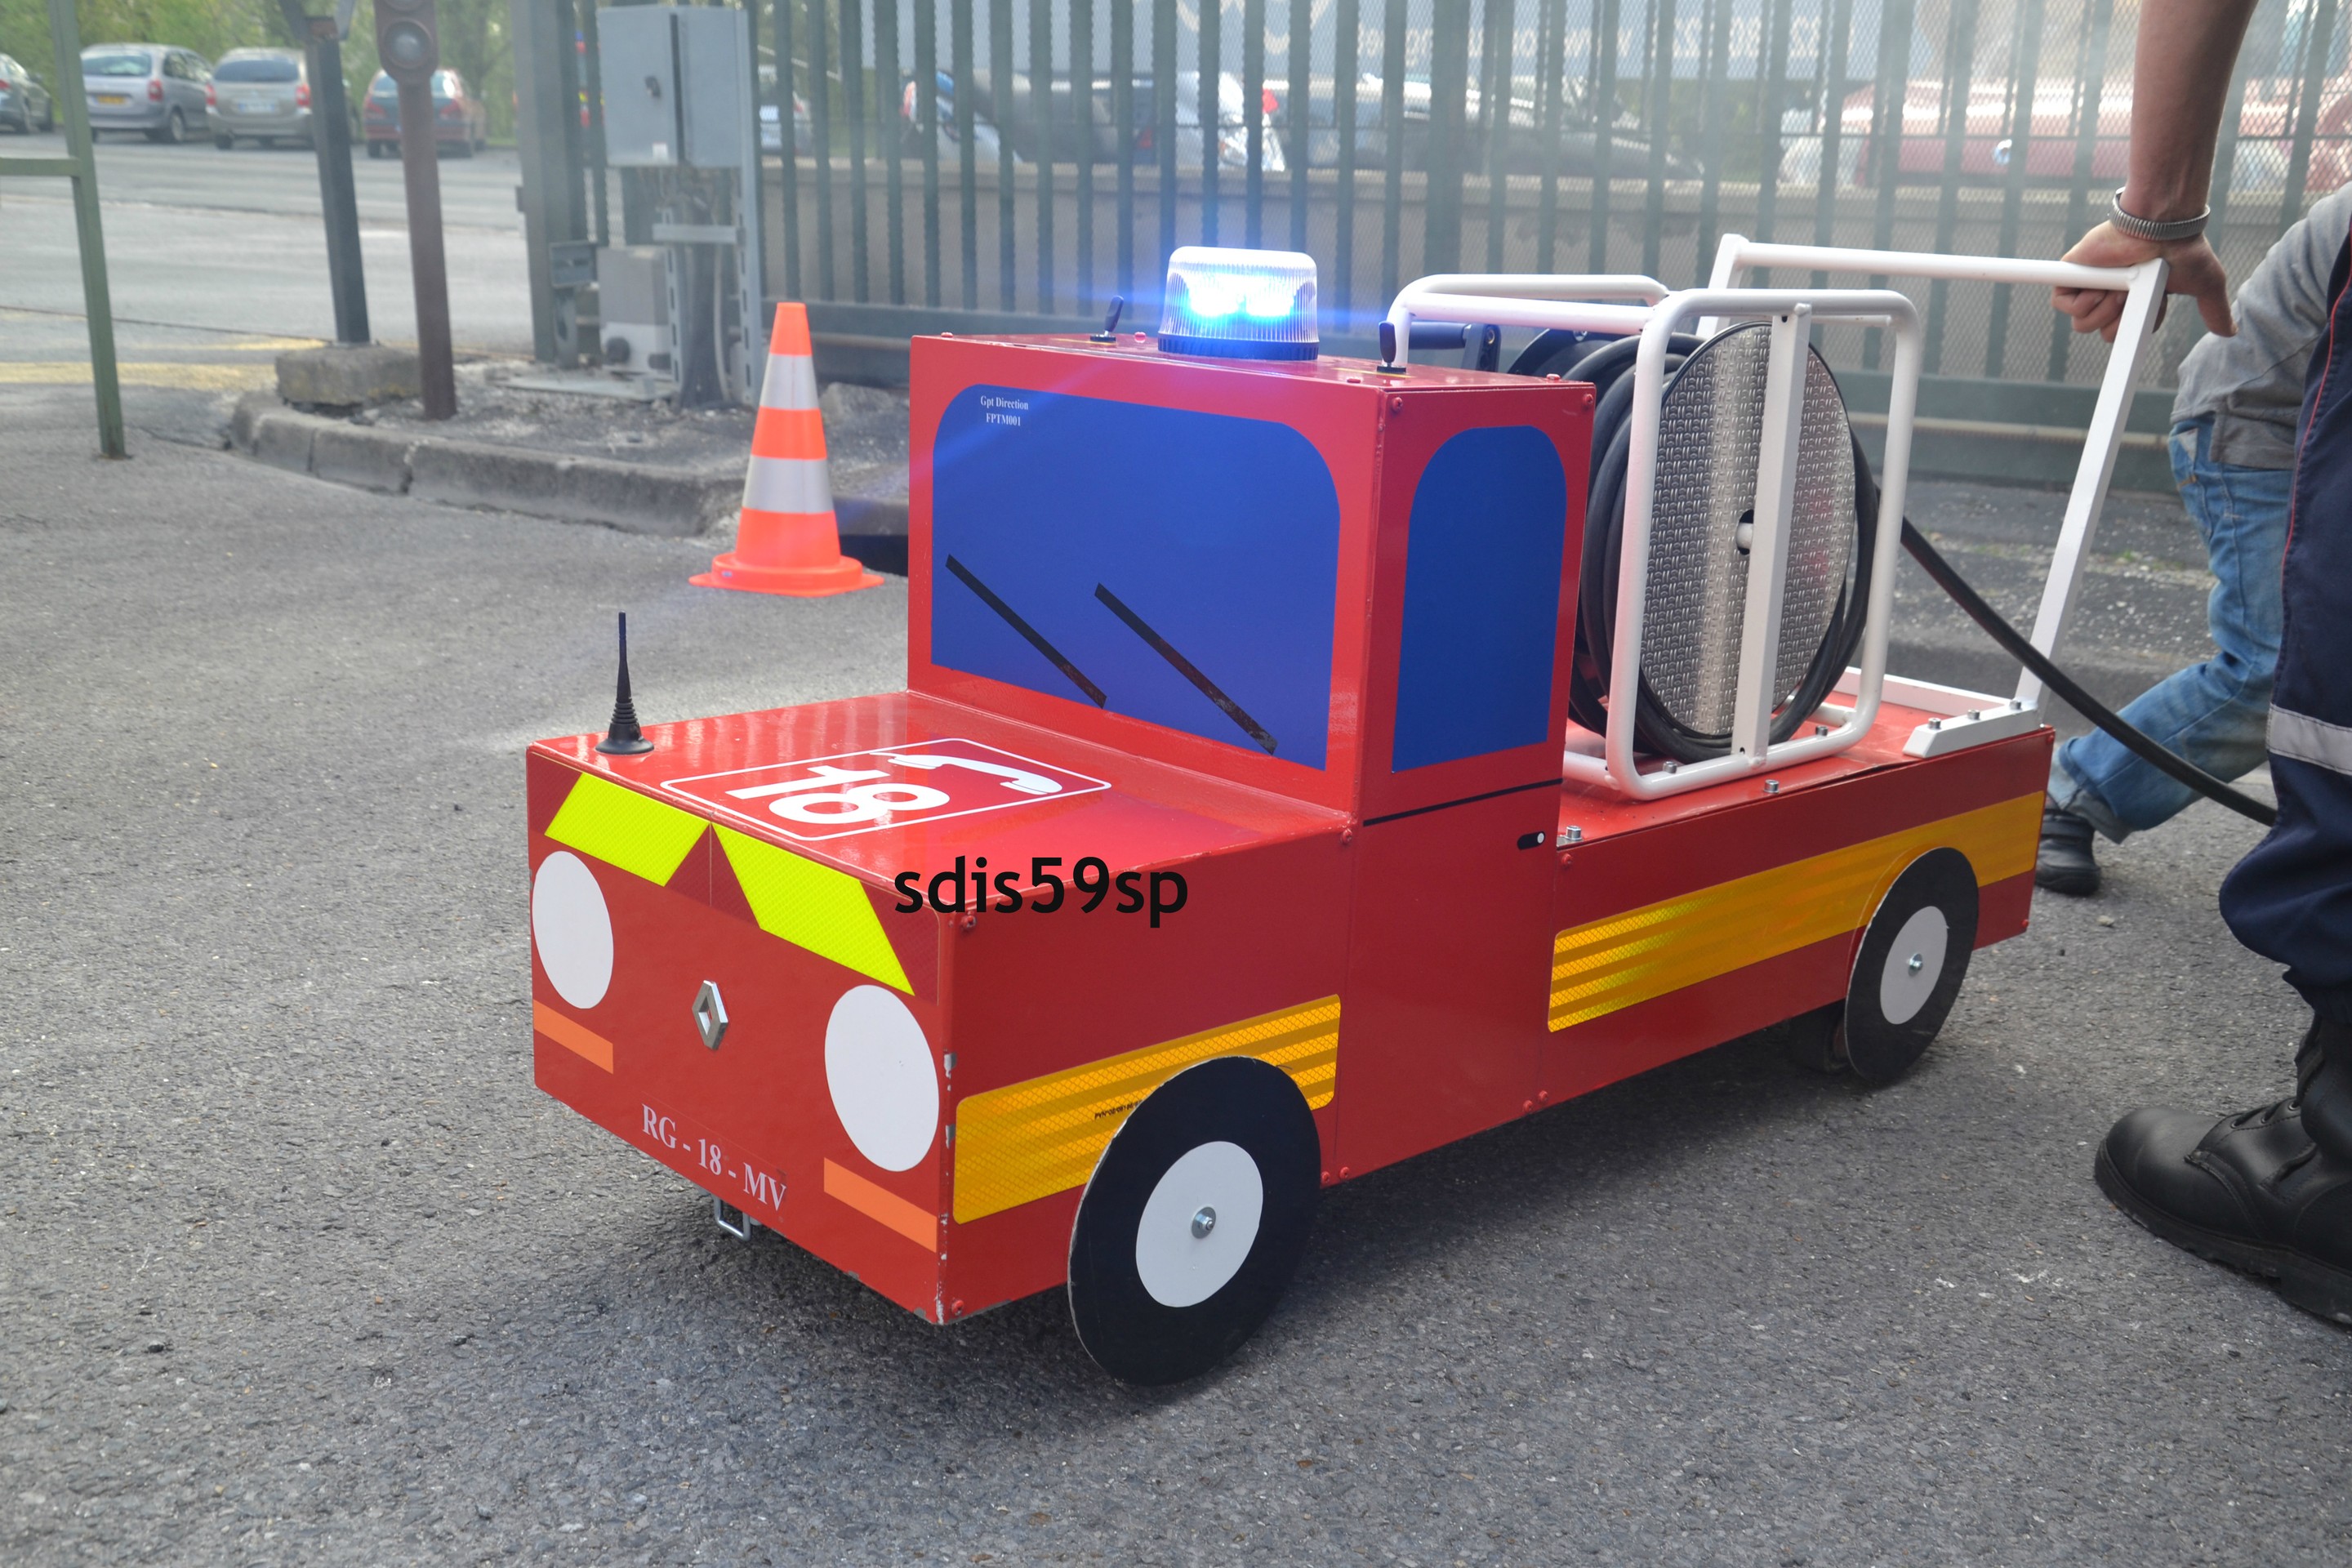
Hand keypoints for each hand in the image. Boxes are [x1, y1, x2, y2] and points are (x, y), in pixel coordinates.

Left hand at [2050, 222, 2233, 341]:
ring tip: (2121, 283)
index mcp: (2133, 301)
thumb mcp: (2206, 284)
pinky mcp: (2071, 275)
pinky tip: (2101, 282)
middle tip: (2134, 291)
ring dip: (2106, 307)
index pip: (2124, 335)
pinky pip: (2062, 305)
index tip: (2152, 303)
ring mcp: (2090, 285)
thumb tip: (2229, 331)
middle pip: (2102, 334)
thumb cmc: (2184, 250)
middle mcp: (2110, 295)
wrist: (2162, 227)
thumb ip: (2214, 310)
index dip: (2136, 327)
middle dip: (2120, 319)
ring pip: (2082, 325)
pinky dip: (2082, 299)